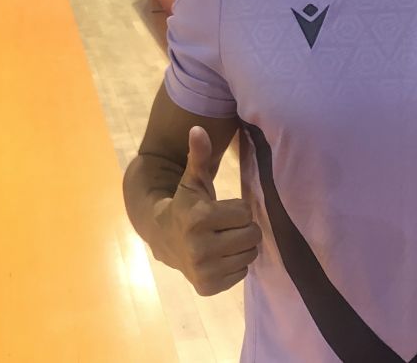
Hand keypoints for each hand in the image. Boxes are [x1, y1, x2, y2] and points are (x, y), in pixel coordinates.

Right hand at [153, 126, 260, 295]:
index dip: (238, 210)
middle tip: (226, 225)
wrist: (163, 238)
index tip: (223, 209)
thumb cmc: (186, 205)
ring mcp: (203, 270)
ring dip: (241, 247)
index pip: (246, 213)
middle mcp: (200, 247)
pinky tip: (219, 256)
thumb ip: (199, 156)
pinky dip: (235, 265)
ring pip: (249, 255)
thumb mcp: (192, 180)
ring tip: (223, 240)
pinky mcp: (207, 287)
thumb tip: (198, 129)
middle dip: (243, 228)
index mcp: (198, 218)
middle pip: (252, 236)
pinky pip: (241, 274)